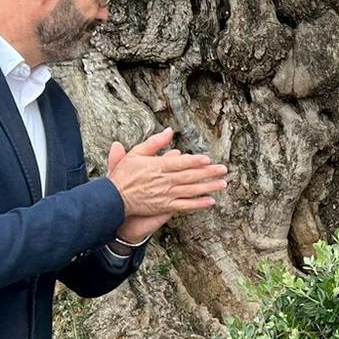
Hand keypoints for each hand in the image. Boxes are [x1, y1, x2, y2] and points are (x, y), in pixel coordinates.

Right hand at [106, 128, 226, 242]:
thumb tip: (169, 131)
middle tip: (224, 170)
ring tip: (222, 184)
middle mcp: (165, 181)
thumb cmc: (124, 175)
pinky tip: (210, 202)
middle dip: (209, 173)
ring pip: (191, 190)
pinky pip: (184, 206)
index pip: (181, 163)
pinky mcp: (164, 207)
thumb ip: (154, 143)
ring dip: (208, 187)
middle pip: (191, 176)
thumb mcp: (136, 153)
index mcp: (158, 166)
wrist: (114, 198)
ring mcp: (166, 195)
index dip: (196, 161)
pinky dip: (198, 204)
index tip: (208, 159)